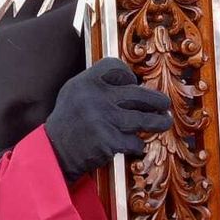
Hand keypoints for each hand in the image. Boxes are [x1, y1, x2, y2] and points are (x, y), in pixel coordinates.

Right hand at [43, 58, 171, 181]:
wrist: (55, 152)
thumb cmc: (69, 120)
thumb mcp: (75, 92)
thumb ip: (99, 84)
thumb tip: (134, 83)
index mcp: (87, 81)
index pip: (116, 67)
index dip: (128, 75)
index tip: (133, 84)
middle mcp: (96, 97)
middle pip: (139, 94)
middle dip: (157, 100)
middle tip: (164, 104)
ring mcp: (104, 120)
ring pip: (144, 118)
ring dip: (158, 122)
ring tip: (164, 122)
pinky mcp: (109, 141)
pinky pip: (135, 141)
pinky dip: (137, 144)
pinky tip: (135, 144)